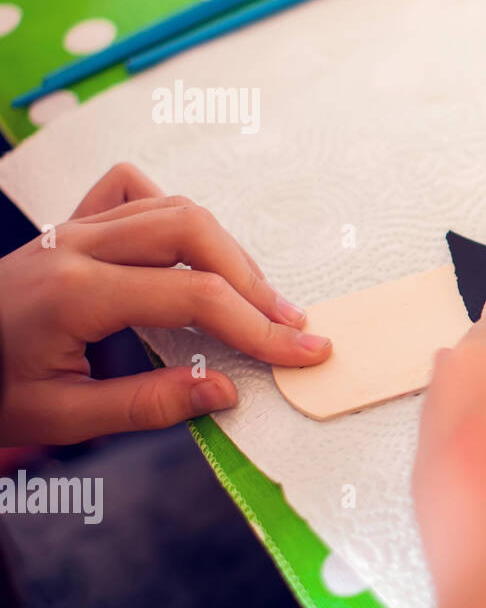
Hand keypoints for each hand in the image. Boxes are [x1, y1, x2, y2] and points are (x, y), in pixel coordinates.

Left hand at [0, 163, 331, 445]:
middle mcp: (78, 244)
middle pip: (194, 233)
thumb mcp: (59, 417)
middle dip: (253, 281)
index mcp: (77, 293)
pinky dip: (173, 212)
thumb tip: (226, 393)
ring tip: (256, 298)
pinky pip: (133, 190)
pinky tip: (188, 250)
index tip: (304, 350)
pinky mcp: (71, 224)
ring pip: (174, 208)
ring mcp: (73, 227)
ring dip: (226, 250)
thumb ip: (148, 405)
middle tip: (288, 325)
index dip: (259, 327)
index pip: (194, 298)